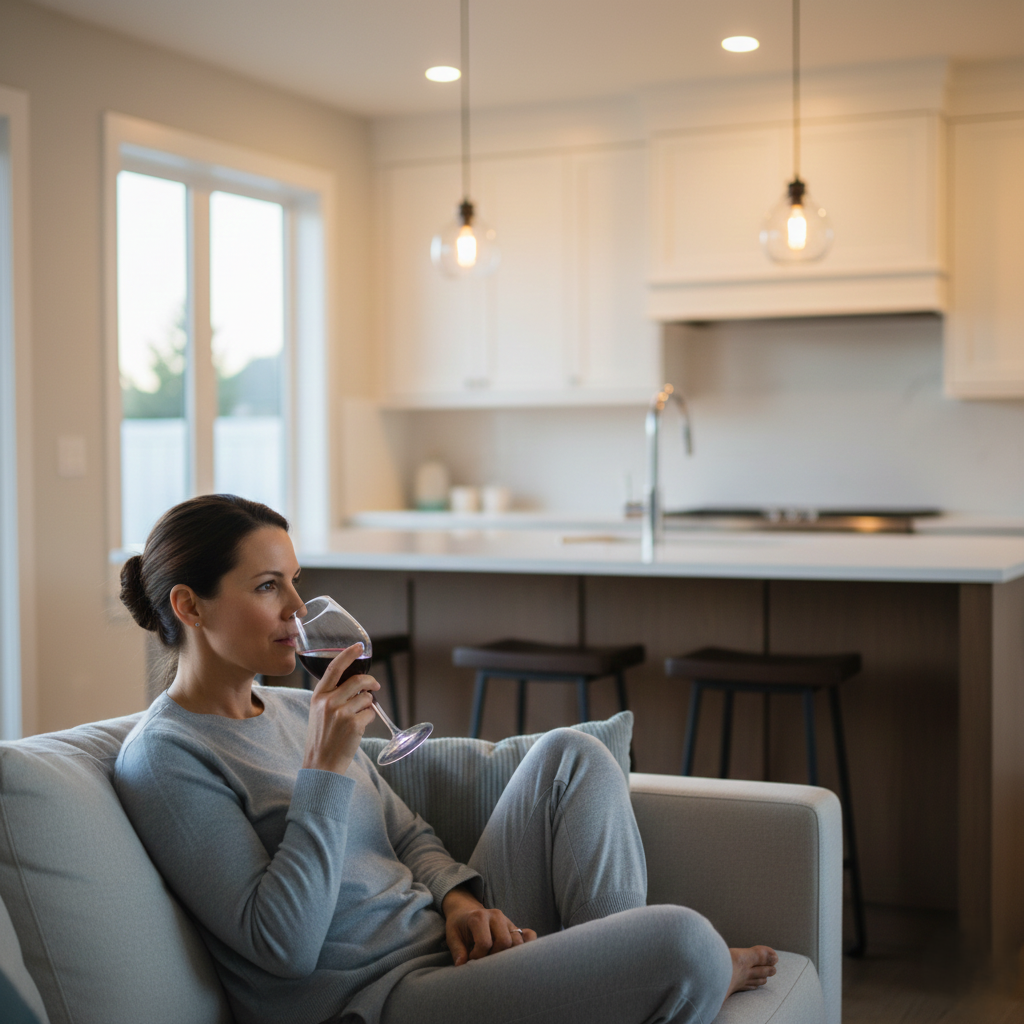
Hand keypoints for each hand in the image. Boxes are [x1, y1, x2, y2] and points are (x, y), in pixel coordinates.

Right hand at [302, 644, 379, 775]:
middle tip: (375, 687)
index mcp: (318, 695)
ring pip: (366, 698)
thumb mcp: (318, 712)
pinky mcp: (354, 724)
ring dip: (368, 706)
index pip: (334, 668)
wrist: (321, 764)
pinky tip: (358, 729)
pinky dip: (369, 719)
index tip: (359, 646)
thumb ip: (332, 695)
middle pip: (358, 680)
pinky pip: (370, 714)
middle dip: (371, 682)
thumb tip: (357, 684)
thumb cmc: (322, 738)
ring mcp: (341, 712)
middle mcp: (328, 701)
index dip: (348, 654)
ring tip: (358, 719)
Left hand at [441, 886, 536, 965]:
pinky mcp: (515, 927)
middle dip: (495, 957)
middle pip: (505, 942)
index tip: (471, 958)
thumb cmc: (459, 926)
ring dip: (509, 956)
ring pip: (518, 942)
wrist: (466, 911)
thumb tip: (462, 965)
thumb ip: (457, 950)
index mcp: (479, 917)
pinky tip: (517, 955)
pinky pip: (530, 935)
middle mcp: (496, 916)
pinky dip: (528, 945)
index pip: (485, 942)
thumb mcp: (452, 935)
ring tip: (496, 959)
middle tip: (485, 959)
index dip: (478, 957)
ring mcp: (508, 921)